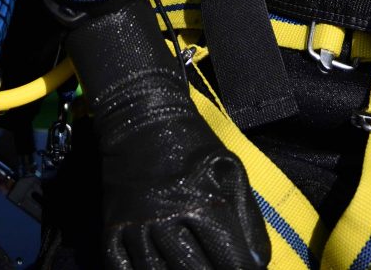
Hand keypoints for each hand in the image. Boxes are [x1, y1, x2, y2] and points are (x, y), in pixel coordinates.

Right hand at [95, 71, 267, 269]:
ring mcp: (137, 224)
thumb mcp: (230, 170)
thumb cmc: (192, 145)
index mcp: (204, 203)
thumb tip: (258, 263)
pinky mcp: (112, 225)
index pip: (231, 261)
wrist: (140, 116)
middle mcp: (168, 218)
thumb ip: (248, 217)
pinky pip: (119, 267)